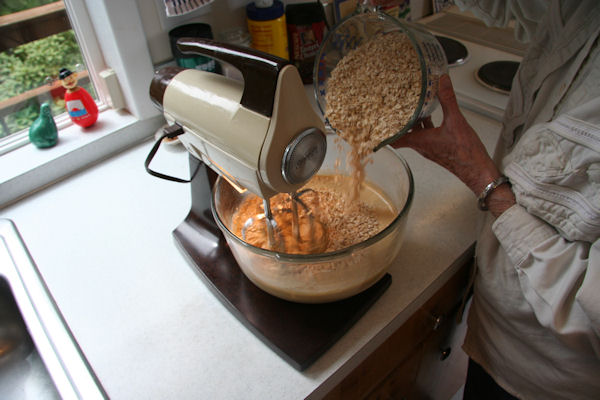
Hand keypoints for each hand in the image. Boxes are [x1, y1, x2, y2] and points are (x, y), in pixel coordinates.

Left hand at [391, 74, 514, 216]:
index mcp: (420, 141)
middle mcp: (422, 146)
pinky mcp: (438, 148)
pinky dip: (424, 126)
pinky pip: (425, 135)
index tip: (375, 124)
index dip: (383, 133)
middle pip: (402, 135)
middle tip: (391, 110)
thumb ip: (448, 100)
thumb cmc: (466, 154)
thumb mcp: (456, 121)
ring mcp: (429, 148)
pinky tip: (429, 117)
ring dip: (411, 123)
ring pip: (414, 134)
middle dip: (396, 122)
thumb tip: (442, 82)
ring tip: (410, 108)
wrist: (478, 170)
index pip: (394, 139)